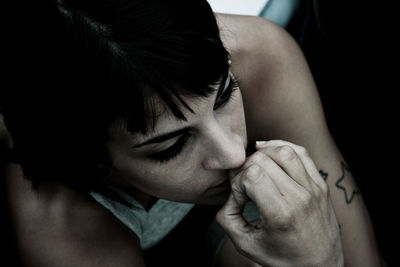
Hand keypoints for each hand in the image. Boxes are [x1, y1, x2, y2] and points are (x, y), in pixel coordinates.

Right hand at [216, 140, 343, 266]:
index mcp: (281, 215)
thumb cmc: (282, 257)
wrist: (320, 266)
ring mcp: (314, 188)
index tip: (241, 198)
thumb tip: (228, 193)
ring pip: (283, 151)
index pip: (252, 174)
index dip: (237, 182)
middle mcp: (300, 198)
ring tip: (255, 168)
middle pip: (264, 160)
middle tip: (245, 185)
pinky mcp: (321, 183)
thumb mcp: (247, 244)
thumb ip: (227, 218)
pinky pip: (301, 153)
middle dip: (246, 169)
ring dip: (263, 155)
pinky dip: (282, 147)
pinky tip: (269, 153)